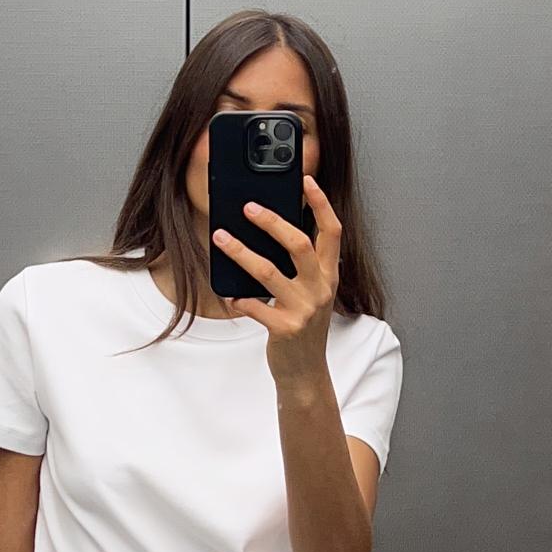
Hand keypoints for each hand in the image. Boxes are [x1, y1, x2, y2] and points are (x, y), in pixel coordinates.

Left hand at [212, 176, 341, 382]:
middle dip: (272, 222)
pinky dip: (240, 299)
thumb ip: (300, 265)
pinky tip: (230, 294)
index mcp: (328, 275)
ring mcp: (304, 309)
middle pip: (299, 244)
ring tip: (220, 237)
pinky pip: (256, 307)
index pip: (332, 231)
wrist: (305, 371)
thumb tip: (271, 229)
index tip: (305, 180)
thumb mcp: (311, 292)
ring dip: (241, 252)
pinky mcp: (285, 329)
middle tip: (248, 207)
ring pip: (269, 271)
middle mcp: (320, 289)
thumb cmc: (303, 325)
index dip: (321, 203)